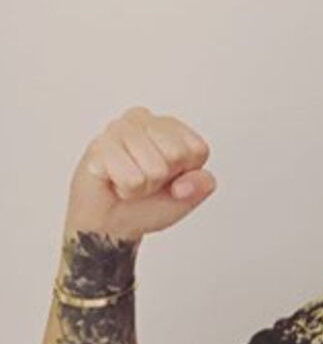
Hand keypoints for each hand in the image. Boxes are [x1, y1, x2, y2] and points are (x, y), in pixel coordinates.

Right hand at [65, 106, 216, 241]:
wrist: (110, 224)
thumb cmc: (147, 203)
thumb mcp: (188, 195)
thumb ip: (203, 184)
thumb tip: (188, 181)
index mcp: (169, 125)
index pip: (197, 149)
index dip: (186, 172)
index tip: (169, 176)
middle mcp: (143, 119)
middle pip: (176, 155)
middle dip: (163, 178)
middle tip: (145, 180)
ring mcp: (118, 130)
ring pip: (154, 168)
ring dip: (144, 186)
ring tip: (130, 182)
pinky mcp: (98, 147)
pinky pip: (132, 179)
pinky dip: (127, 190)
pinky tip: (115, 183)